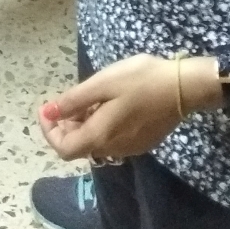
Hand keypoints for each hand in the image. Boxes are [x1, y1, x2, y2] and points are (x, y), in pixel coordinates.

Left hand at [39, 55, 189, 165]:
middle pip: (78, 147)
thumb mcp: (102, 83)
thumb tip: (49, 112)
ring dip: (82, 125)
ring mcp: (129, 148)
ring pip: (95, 143)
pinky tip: (105, 104)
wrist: (183, 87)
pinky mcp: (141, 141)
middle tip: (64, 100)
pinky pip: (111, 139)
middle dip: (65, 126)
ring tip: (84, 98)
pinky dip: (99, 125)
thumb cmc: (139, 80)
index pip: (64, 148)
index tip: (46, 108)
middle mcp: (113, 149)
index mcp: (100, 136)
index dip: (49, 131)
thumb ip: (74, 100)